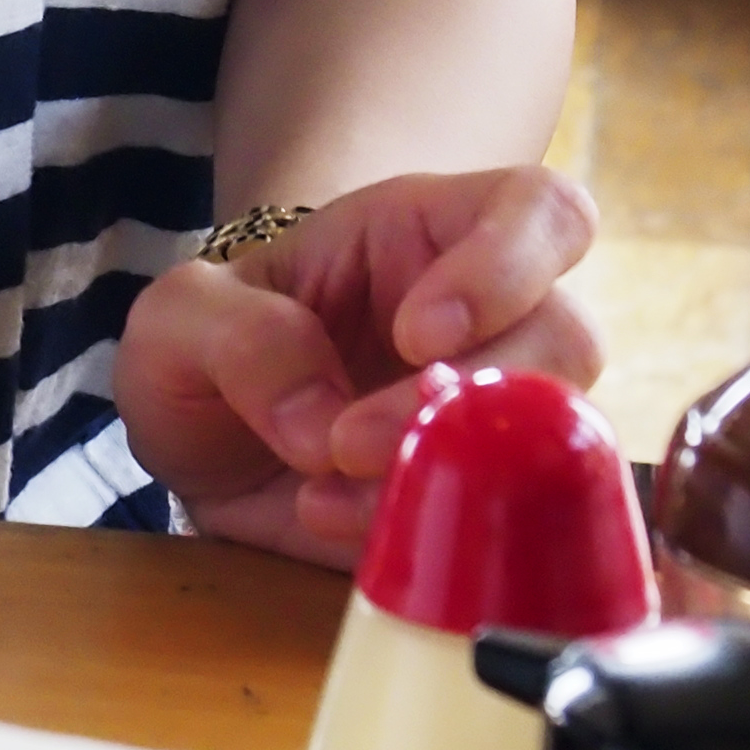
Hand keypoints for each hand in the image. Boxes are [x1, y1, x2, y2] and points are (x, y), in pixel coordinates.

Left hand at [113, 166, 606, 562]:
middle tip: (350, 443)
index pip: (538, 210)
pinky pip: (514, 527)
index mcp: (427, 234)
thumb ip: (239, 338)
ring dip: (449, 478)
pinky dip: (437, 539)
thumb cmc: (210, 347)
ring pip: (553, 441)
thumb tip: (318, 422)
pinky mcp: (493, 503)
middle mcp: (492, 322)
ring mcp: (503, 418)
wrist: (204, 452)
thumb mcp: (181, 317)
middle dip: (467, 398)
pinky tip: (339, 530)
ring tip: (324, 495)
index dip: (507, 265)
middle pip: (567, 338)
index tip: (417, 335)